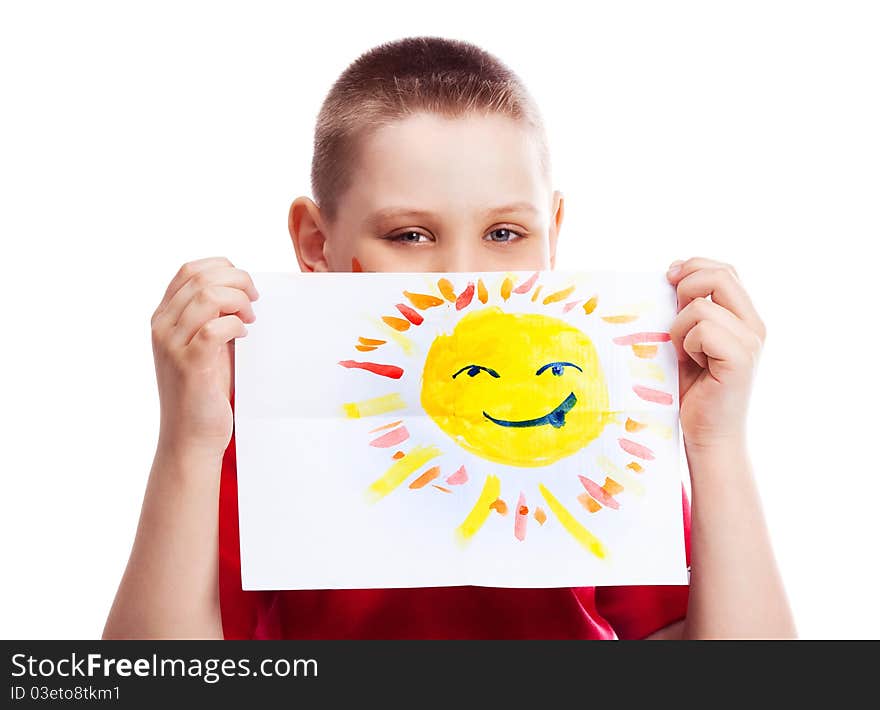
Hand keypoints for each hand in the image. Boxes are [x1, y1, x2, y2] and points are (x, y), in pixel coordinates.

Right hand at [150, 257, 258, 459]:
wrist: (191, 437)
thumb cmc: (205, 390)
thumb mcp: (206, 345)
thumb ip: (214, 316)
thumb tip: (242, 289)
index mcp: (163, 317)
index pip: (189, 271)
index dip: (222, 268)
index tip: (243, 286)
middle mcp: (162, 327)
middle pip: (200, 277)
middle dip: (237, 281)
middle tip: (254, 301)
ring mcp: (173, 345)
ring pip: (208, 297)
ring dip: (239, 301)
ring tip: (250, 319)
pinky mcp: (190, 364)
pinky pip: (216, 328)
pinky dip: (236, 325)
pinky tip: (244, 336)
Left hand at [666, 257, 765, 453]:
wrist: (706, 433)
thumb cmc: (690, 389)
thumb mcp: (686, 339)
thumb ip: (688, 308)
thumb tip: (672, 274)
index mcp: (744, 317)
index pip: (724, 270)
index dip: (693, 266)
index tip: (668, 278)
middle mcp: (754, 325)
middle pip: (719, 276)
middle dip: (685, 288)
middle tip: (673, 318)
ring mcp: (750, 342)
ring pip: (701, 306)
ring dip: (679, 329)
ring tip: (686, 354)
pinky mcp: (740, 359)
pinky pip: (702, 330)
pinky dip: (686, 345)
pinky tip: (693, 365)